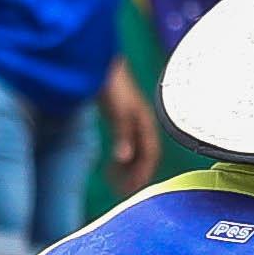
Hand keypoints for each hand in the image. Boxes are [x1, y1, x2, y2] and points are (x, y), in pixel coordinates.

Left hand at [97, 62, 161, 196]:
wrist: (103, 62)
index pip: (150, 155)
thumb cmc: (113, 83)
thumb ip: (122, 135)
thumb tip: (123, 158)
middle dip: (135, 174)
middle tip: (122, 191)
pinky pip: (127, 144)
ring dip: (128, 168)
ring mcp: (133, 121)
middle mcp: (143, 123)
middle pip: (144, 156)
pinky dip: (121, 157)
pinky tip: (112, 164)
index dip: (142, 173)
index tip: (130, 189)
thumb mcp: (120, 112)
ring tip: (115, 181)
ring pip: (135, 151)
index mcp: (146, 123)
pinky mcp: (123, 118)